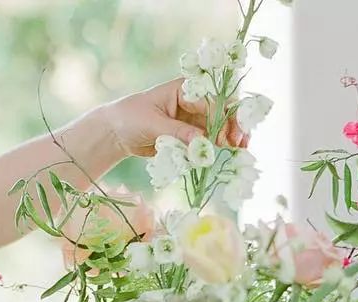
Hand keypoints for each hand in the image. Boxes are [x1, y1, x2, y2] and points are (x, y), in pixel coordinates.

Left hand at [107, 78, 248, 158]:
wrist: (116, 132)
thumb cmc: (131, 118)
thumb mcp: (154, 124)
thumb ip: (179, 132)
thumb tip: (202, 142)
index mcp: (185, 89)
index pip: (213, 100)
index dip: (224, 118)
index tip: (229, 136)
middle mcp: (193, 101)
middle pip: (221, 112)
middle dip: (233, 126)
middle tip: (241, 144)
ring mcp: (191, 118)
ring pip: (216, 127)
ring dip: (228, 139)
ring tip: (239, 152)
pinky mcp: (187, 135)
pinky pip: (204, 141)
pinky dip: (213, 148)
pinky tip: (224, 155)